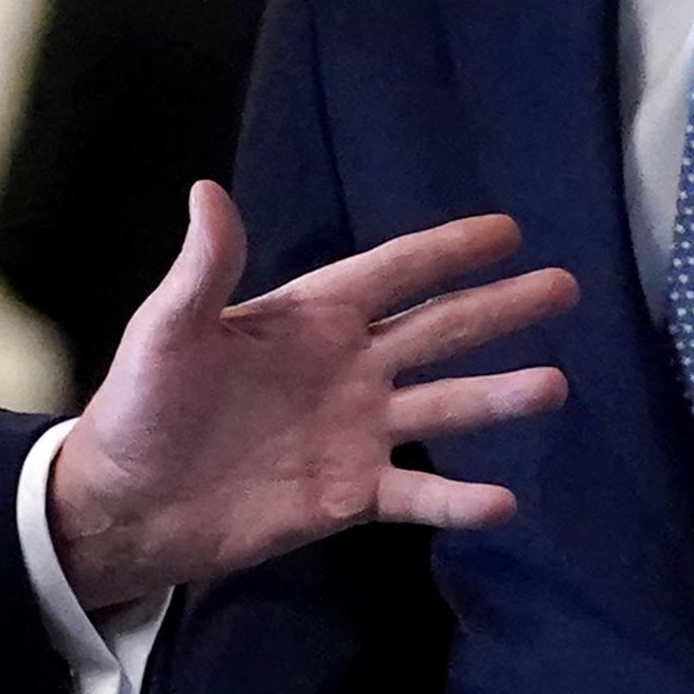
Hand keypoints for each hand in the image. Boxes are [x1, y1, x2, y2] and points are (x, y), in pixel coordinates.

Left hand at [46, 182, 575, 611]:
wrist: (129, 504)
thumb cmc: (141, 406)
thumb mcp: (165, 331)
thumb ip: (202, 269)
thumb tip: (207, 189)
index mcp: (307, 318)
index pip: (390, 274)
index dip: (444, 252)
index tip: (507, 231)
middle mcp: (345, 368)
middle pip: (436, 331)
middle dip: (497, 310)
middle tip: (564, 287)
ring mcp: (355, 432)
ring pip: (443, 407)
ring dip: (497, 398)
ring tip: (554, 386)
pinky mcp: (351, 495)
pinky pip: (419, 497)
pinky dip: (459, 501)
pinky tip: (504, 501)